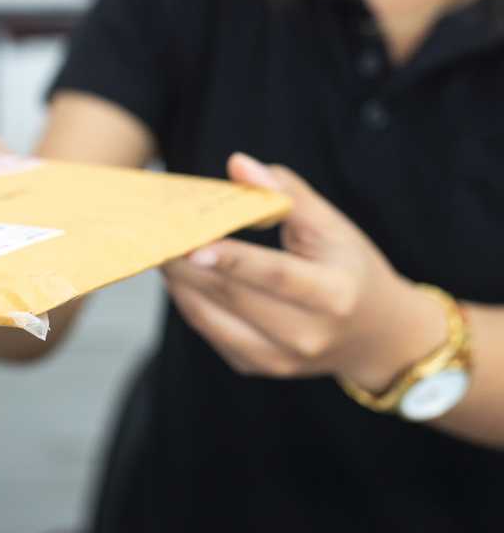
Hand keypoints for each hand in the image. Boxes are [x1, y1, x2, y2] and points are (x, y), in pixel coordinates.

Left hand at [162, 153, 447, 391]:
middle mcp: (308, 335)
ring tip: (162, 250)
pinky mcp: (259, 367)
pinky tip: (181, 276)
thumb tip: (237, 164)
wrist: (375, 335)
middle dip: (188, 264)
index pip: (276, 275)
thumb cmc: (348, 267)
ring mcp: (281, 359)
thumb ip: (285, 192)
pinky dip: (190, 302)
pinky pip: (211, 333)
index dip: (233, 260)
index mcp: (333, 294)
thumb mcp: (331, 225)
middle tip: (157, 234)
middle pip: (234, 296)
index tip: (192, 244)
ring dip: (180, 283)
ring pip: (213, 319)